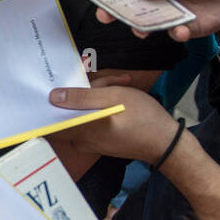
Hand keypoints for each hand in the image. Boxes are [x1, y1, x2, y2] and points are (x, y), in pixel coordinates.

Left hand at [47, 75, 180, 164]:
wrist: (167, 143)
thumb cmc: (144, 119)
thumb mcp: (114, 98)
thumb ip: (82, 97)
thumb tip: (54, 96)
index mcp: (80, 130)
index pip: (52, 116)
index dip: (58, 93)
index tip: (69, 77)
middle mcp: (81, 139)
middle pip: (72, 107)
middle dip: (89, 87)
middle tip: (110, 78)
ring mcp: (90, 140)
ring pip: (85, 108)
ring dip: (101, 92)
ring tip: (121, 84)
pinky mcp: (100, 138)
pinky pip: (93, 116)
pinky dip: (104, 103)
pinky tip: (121, 92)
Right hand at [94, 0, 219, 41]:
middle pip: (131, 2)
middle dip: (116, 10)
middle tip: (106, 15)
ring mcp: (169, 11)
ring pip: (147, 21)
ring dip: (141, 26)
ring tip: (140, 29)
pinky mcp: (184, 26)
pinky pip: (174, 32)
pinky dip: (175, 33)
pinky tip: (181, 30)